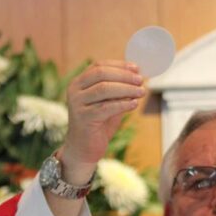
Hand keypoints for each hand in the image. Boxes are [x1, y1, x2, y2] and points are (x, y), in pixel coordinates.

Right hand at [61, 60, 144, 179]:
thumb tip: (137, 79)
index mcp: (79, 83)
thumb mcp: (109, 104)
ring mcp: (77, 104)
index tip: (137, 68)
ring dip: (126, 89)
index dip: (119, 65)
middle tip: (140, 81)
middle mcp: (74, 90)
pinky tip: (134, 104)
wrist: (83, 149)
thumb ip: (119, 92)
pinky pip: (106, 107)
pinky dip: (123, 104)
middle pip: (101, 74)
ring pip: (104, 89)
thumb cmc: (98, 125)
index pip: (99, 66)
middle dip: (124, 76)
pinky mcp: (83, 118)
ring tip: (141, 92)